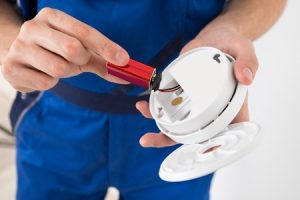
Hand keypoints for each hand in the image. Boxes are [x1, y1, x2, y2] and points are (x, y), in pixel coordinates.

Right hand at [1, 8, 128, 91]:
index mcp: (52, 17)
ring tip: (54, 66)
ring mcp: (19, 47)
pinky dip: (50, 82)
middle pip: (73, 48)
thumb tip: (125, 76)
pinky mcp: (11, 68)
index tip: (124, 60)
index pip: (84, 31)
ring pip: (58, 68)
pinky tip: (42, 74)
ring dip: (64, 73)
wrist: (19, 56)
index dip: (107, 46)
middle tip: (75, 59)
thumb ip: (102, 61)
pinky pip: (45, 83)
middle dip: (81, 60)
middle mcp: (33, 27)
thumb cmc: (55, 51)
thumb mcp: (80, 52)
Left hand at [136, 25, 257, 147]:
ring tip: (142, 117)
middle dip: (171, 141)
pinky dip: (155, 107)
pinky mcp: (181, 93)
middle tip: (150, 140)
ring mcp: (193, 103)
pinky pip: (168, 105)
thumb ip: (248, 60)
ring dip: (158, 126)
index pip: (223, 134)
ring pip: (176, 122)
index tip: (194, 152)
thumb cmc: (232, 45)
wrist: (215, 37)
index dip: (210, 148)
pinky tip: (143, 103)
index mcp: (230, 107)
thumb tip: (246, 77)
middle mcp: (210, 110)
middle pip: (193, 134)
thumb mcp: (244, 48)